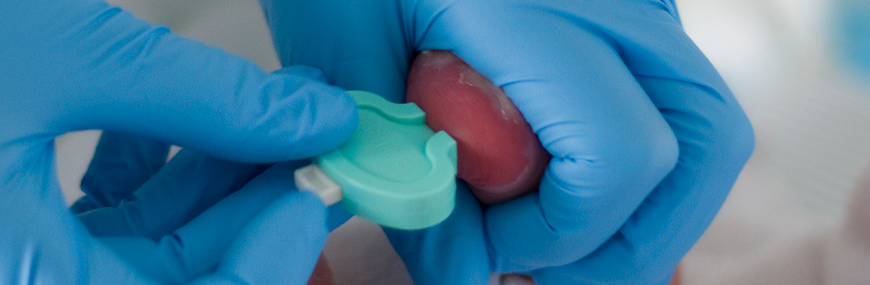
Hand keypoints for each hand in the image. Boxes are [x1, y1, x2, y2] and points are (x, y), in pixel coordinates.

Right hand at [0, 0, 356, 282]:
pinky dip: (139, 186)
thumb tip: (314, 121)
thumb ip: (204, 98)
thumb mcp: (64, 52)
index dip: (269, 258)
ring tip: (255, 117)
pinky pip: (84, 237)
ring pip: (131, 262)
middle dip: (246, 214)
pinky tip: (168, 125)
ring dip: (201, 191)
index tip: (316, 186)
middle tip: (304, 143)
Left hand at [260, 0, 753, 283]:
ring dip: (642, 216)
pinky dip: (635, 176)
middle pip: (700, 146)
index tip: (487, 247)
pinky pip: (672, 110)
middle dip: (630, 244)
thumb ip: (400, 167)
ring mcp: (636, 7)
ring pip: (704, 131)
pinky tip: (563, 196)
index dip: (558, 232)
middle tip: (541, 274)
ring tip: (554, 245)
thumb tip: (464, 273)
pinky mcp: (633, 20)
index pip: (616, 151)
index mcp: (534, 9)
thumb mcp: (345, 54)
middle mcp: (613, 3)